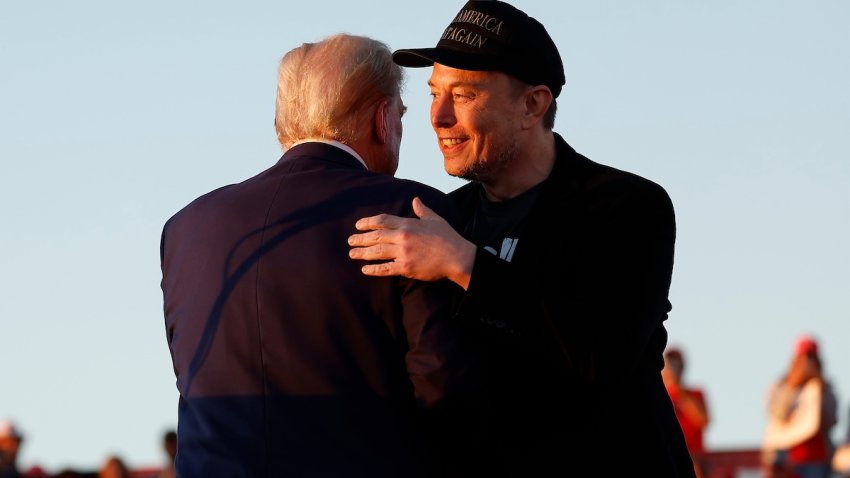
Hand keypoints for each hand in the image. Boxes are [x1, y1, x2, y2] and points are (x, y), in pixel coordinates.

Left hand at [348, 197, 475, 288]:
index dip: (368, 223)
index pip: (383, 221)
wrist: (458, 257)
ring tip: (352, 254)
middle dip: (361, 238)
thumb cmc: (448, 238)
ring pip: (377, 253)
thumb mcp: (435, 219)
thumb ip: (422, 210)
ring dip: (362, 253)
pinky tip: (365, 270)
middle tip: (350, 241)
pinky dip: (374, 270)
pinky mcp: (406, 268)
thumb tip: (415, 200)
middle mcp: (403, 237)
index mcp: (409, 224)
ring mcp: (404, 253)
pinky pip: (386, 268)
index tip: (358, 225)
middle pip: (376, 237)